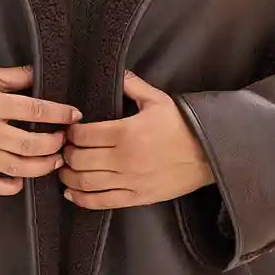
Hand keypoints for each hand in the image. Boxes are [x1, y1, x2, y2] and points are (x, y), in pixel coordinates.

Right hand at [0, 64, 82, 196]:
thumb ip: (15, 77)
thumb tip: (42, 75)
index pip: (35, 110)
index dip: (59, 114)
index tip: (74, 116)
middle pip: (30, 144)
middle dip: (54, 145)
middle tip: (65, 141)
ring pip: (15, 167)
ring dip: (40, 167)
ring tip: (54, 161)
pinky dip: (8, 186)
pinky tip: (21, 181)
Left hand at [59, 69, 215, 209]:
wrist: (209, 154)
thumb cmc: (183, 125)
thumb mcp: (158, 100)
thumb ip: (133, 85)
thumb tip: (116, 72)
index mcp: (126, 132)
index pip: (84, 135)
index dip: (71, 133)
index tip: (69, 130)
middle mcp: (124, 159)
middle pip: (80, 159)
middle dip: (66, 153)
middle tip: (64, 148)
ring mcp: (130, 180)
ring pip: (86, 182)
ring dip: (69, 176)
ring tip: (64, 169)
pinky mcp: (137, 197)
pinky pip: (102, 202)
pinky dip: (82, 199)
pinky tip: (71, 193)